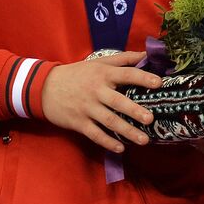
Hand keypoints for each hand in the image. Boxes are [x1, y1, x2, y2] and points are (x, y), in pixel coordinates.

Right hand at [40, 51, 156, 152]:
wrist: (44, 87)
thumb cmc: (78, 74)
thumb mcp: (98, 62)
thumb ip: (123, 59)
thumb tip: (147, 55)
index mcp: (103, 74)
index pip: (126, 74)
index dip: (143, 77)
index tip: (159, 83)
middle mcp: (96, 91)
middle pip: (118, 102)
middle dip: (135, 111)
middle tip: (151, 119)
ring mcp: (87, 108)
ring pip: (109, 121)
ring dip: (127, 131)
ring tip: (144, 140)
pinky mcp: (78, 122)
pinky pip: (95, 134)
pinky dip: (107, 142)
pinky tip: (121, 149)